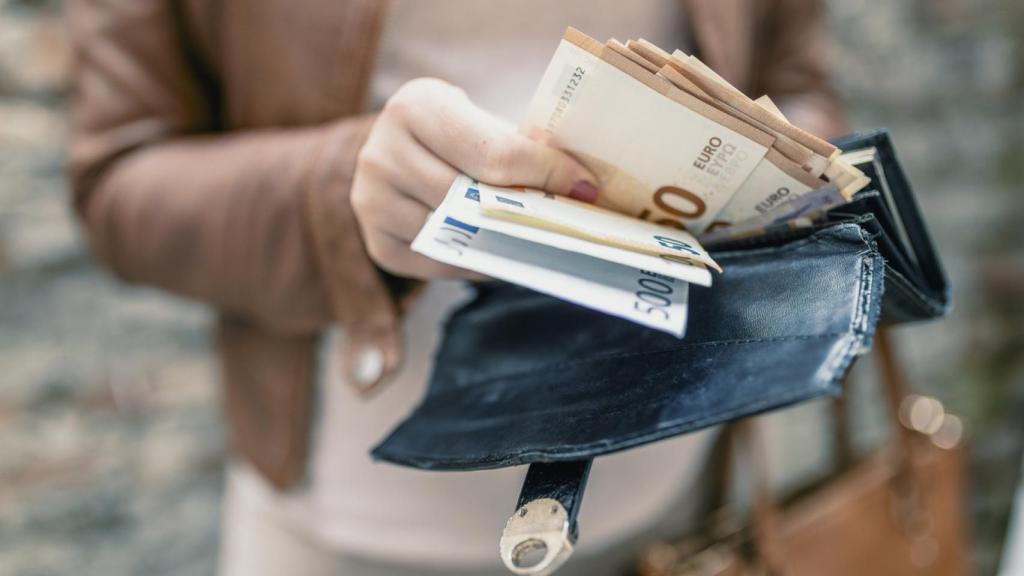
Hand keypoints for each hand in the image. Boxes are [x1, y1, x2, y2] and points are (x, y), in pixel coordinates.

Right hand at [351, 78, 598, 278]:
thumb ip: (521, 147)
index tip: (586, 187)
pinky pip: (441, 263)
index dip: (546, 172)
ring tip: (542, 238)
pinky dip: (477, 262)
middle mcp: (381, 152)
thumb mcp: (482, 121)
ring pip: (457, 234)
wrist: (401, 152)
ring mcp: (372, 201)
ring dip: (505, 241)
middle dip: (529, 210)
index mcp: (415, 106)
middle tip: (572, 221)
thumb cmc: (458, 137)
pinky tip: (500, 252)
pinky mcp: (378, 243)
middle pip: (473, 198)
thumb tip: (582, 187)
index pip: (493, 152)